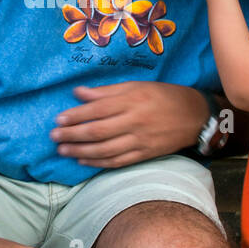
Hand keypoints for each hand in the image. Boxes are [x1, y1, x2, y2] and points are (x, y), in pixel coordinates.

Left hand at [51, 81, 210, 167]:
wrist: (194, 116)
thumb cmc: (163, 96)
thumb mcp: (137, 86)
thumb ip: (107, 91)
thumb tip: (78, 92)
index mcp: (132, 101)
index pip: (97, 110)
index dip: (76, 115)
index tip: (58, 118)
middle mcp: (135, 122)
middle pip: (98, 131)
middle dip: (73, 134)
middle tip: (54, 136)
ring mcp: (140, 141)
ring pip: (105, 149)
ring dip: (80, 151)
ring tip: (62, 149)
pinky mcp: (144, 154)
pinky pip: (118, 161)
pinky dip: (98, 162)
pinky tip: (83, 160)